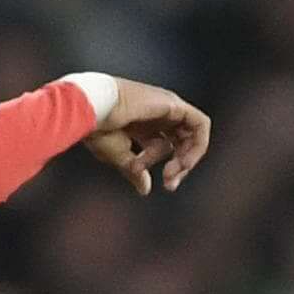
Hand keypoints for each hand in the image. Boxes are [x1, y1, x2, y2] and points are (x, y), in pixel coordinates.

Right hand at [83, 77, 212, 193]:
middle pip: (181, 143)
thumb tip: (146, 189)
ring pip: (193, 134)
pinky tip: (185, 160)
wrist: (94, 109)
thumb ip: (136, 172)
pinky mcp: (175, 104)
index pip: (165, 147)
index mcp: (141, 125)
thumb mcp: (120, 157)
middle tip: (169, 183)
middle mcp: (157, 115)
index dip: (169, 168)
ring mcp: (167, 108)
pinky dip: (198, 144)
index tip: (163, 185)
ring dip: (188, 158)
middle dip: (180, 167)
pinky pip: (200, 124)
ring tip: (173, 171)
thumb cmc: (98, 129)